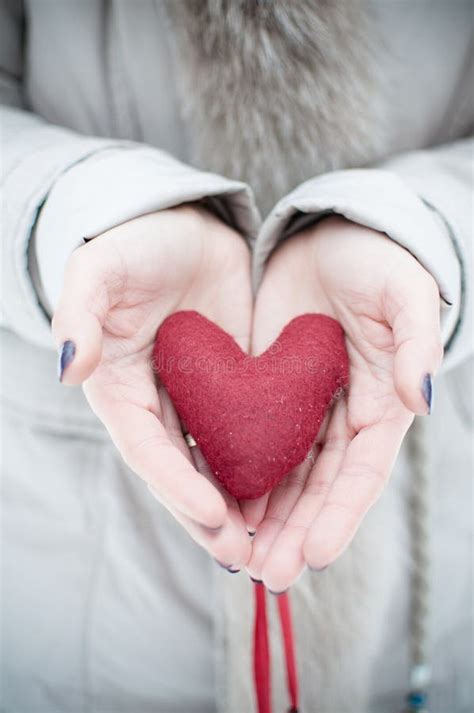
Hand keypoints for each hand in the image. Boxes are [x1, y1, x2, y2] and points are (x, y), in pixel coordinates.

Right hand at [53, 205, 252, 569]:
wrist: (182, 226)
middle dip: (209, 515)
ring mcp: (196, 399)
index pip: (147, 447)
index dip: (176, 483)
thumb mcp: (98, 269)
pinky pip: (248, 434)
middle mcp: (157, 404)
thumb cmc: (133, 245)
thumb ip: (80, 312)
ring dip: (239, 506)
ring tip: (269, 545)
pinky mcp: (233, 387)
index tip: (213, 514)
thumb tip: (68, 368)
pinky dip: (264, 466)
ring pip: (216, 464)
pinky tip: (291, 493)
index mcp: (120, 387)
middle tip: (243, 555)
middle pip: (182, 472)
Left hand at [244, 216, 442, 591]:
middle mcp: (341, 416)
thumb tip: (419, 401)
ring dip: (266, 520)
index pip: (362, 470)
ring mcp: (303, 408)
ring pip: (285, 476)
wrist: (327, 237)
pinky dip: (238, 476)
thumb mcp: (403, 293)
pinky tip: (217, 506)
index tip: (317, 554)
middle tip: (271, 576)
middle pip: (320, 487)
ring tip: (240, 559)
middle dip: (297, 533)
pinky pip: (251, 442)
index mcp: (379, 402)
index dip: (341, 514)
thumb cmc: (375, 262)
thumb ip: (414, 343)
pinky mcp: (267, 392)